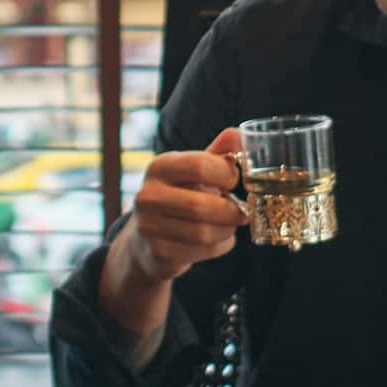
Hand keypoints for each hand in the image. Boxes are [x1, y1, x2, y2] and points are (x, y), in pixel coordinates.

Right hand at [121, 127, 247, 283]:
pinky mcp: (157, 252)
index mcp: (159, 166)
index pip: (200, 166)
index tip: (233, 181)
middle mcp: (148, 195)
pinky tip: (217, 240)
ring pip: (205, 232)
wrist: (145, 238)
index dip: (227, 175)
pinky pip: (202, 251)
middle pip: (203, 205)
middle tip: (241, 212)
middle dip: (232, 211)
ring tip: (229, 225)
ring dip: (227, 230)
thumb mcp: (193, 171)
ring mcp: (149, 226)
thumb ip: (218, 154)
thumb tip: (240, 134)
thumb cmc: (178, 196)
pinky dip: (219, 247)